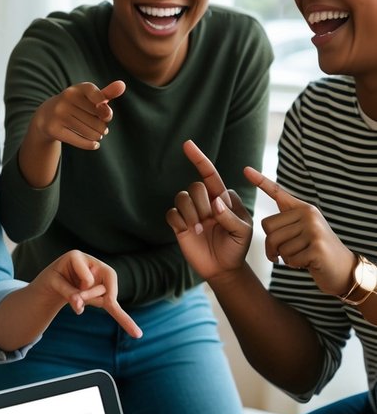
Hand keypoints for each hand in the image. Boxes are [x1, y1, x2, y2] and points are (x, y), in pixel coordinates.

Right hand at [31, 80, 125, 149]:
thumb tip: (122, 84)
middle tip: (101, 128)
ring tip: (98, 135)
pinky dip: (91, 145)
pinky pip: (80, 141)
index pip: (99, 97)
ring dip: (98, 136)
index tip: (105, 113)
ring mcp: (58, 114)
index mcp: (77, 89)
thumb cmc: (75, 105)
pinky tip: (95, 145)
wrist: (46, 115)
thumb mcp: (88, 98)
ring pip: (90, 132)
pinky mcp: (54, 129)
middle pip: (98, 119)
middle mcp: (66, 98)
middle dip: (103, 126)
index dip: (105, 108)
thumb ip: (107, 93)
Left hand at [37, 251, 141, 336]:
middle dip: (91, 296)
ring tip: (76, 298)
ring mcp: (101, 279)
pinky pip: (115, 308)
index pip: (89, 276)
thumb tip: (79, 308)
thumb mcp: (53, 283)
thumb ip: (68, 293)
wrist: (53, 283)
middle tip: (75, 299)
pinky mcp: (103, 293)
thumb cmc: (53, 279)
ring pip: (106, 298)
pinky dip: (125, 320)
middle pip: (105, 286)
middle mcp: (94, 265)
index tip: (71, 286)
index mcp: (78, 257)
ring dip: (92, 302)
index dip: (84, 285)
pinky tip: (136, 333)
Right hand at [166, 140, 252, 278]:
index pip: (210, 174)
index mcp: (222, 197)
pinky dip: (180, 222)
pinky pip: (171, 213)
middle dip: (202, 204)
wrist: (223, 268)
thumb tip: (215, 203)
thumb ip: (230, 217)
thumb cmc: (237, 247)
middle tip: (210, 221)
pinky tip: (189, 232)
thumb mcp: (243, 232)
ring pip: (181, 197)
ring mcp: (191, 212)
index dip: (199, 159)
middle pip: (195, 187)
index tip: (187, 144)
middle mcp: (205, 201)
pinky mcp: (179, 224)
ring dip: (191, 214)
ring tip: (200, 229)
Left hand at [244, 165, 355, 295]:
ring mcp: (314, 230)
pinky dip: (294, 265)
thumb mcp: (302, 231)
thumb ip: (286, 223)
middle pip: (268, 228)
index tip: (245, 169)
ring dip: (285, 257)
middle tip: (284, 252)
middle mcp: (308, 214)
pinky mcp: (317, 248)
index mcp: (303, 208)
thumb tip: (266, 224)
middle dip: (271, 246)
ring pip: (278, 246)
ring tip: (300, 255)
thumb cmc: (314, 249)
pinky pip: (289, 259)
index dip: (261, 181)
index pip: (277, 192)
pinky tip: (307, 262)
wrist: (341, 267)